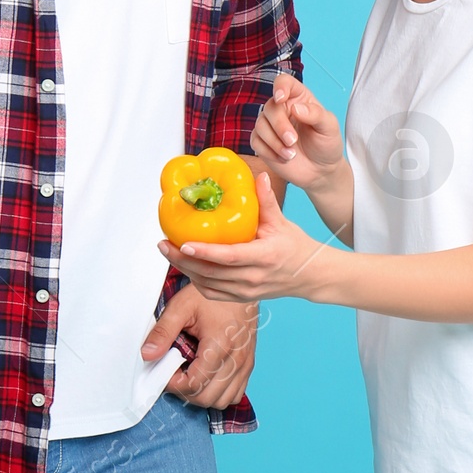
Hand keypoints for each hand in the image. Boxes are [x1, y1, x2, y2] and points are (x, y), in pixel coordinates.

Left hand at [141, 285, 259, 407]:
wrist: (239, 283)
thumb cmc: (211, 296)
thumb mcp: (181, 307)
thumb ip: (163, 332)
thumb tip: (147, 355)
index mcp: (219, 344)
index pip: (194, 384)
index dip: (173, 384)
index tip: (164, 372)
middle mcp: (236, 358)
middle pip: (207, 397)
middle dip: (185, 392)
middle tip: (174, 374)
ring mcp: (245, 364)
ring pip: (222, 401)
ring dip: (202, 395)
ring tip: (189, 376)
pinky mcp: (248, 365)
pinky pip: (235, 394)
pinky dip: (218, 393)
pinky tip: (206, 377)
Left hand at [162, 173, 326, 303]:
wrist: (308, 275)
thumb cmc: (294, 247)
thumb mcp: (282, 222)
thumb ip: (267, 200)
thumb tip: (258, 175)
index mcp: (264, 258)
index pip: (229, 257)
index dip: (204, 252)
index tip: (183, 243)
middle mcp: (253, 278)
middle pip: (210, 273)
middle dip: (182, 260)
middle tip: (163, 244)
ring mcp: (246, 291)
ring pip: (207, 284)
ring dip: (185, 270)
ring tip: (169, 252)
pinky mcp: (241, 298)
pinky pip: (212, 293)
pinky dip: (195, 280)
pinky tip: (185, 266)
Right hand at [251, 76, 343, 191]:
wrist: (320, 170)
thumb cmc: (326, 145)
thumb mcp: (329, 127)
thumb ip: (316, 114)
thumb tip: (296, 108)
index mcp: (298, 98)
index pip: (284, 82)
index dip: (280, 87)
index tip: (281, 98)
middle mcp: (281, 109)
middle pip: (270, 107)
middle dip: (280, 126)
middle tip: (293, 141)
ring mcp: (270, 126)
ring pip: (260, 126)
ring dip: (275, 142)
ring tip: (291, 154)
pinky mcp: (262, 142)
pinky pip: (256, 142)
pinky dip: (269, 151)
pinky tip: (283, 158)